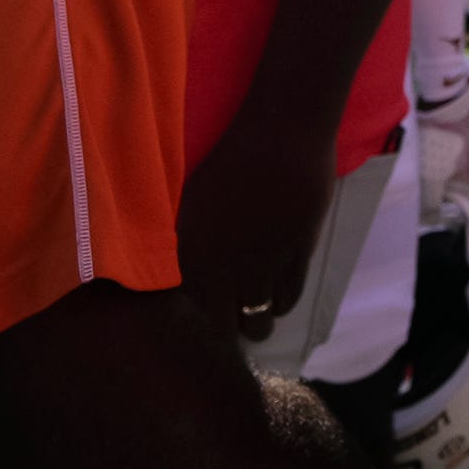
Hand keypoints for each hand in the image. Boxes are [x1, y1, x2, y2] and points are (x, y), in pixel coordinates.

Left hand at [177, 114, 337, 328]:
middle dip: (227, 333)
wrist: (282, 136)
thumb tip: (171, 275)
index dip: (195, 327)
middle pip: (225, 325)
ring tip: (254, 322)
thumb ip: (180, 243)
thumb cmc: (229, 161)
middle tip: (228, 327)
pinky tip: (276, 302)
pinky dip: (281, 305)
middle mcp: (226, 266)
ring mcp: (265, 262)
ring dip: (256, 325)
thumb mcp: (190, 202)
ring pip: (260, 317)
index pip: (189, 312)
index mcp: (193, 254)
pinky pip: (288, 296)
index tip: (197, 327)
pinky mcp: (298, 253)